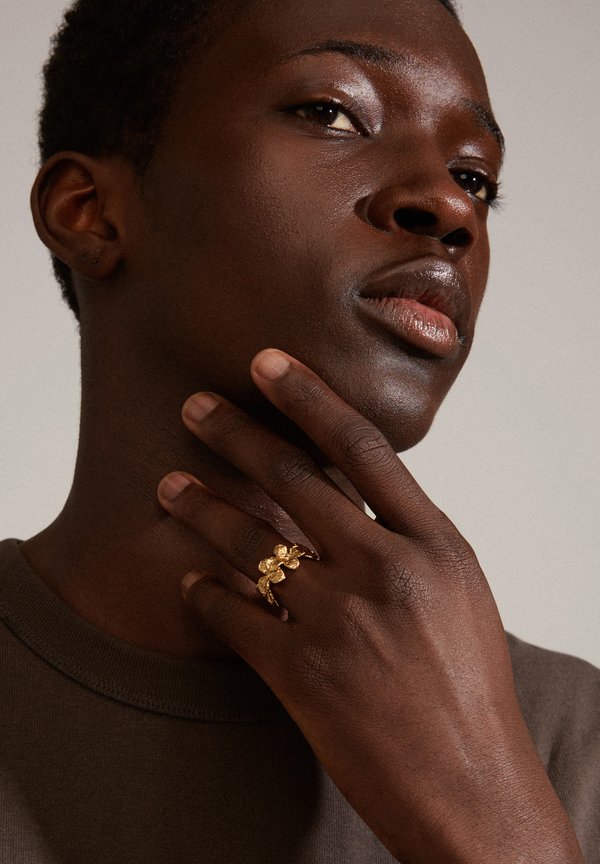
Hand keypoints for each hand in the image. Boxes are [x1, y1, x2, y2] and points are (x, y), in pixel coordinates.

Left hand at [158, 349, 583, 863]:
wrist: (472, 789)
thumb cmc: (470, 689)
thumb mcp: (459, 594)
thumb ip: (410, 539)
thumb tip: (353, 494)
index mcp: (435, 546)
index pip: (365, 449)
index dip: (311, 398)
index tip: (269, 363)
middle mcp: (386, 570)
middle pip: (296, 481)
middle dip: (236, 435)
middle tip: (193, 406)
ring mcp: (341, 619)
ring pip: (250, 542)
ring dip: (201, 509)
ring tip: (168, 486)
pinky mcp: (301, 672)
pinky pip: (234, 615)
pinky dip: (205, 594)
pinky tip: (190, 582)